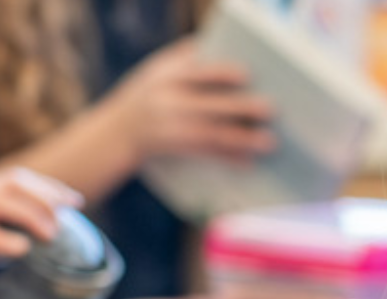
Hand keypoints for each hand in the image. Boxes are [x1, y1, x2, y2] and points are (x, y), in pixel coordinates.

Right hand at [0, 167, 82, 298]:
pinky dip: (2, 240)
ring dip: (31, 215)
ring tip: (52, 235)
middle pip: (11, 183)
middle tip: (69, 216)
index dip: (48, 187)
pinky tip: (21, 250)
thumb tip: (30, 242)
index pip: (15, 179)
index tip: (75, 201)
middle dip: (45, 196)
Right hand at [99, 39, 274, 164]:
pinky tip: (248, 162)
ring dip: (242, 139)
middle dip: (241, 107)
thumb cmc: (147, 94)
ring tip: (269, 142)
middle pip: (208, 105)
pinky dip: (228, 158)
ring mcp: (169, 127)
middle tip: (271, 109)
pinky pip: (206, 154)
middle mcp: (165, 101)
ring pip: (211, 133)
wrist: (116, 131)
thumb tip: (221, 49)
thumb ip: (184, 59)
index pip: (195, 72)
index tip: (246, 75)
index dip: (221, 73)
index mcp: (164, 76)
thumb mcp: (156, 70)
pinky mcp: (174, 148)